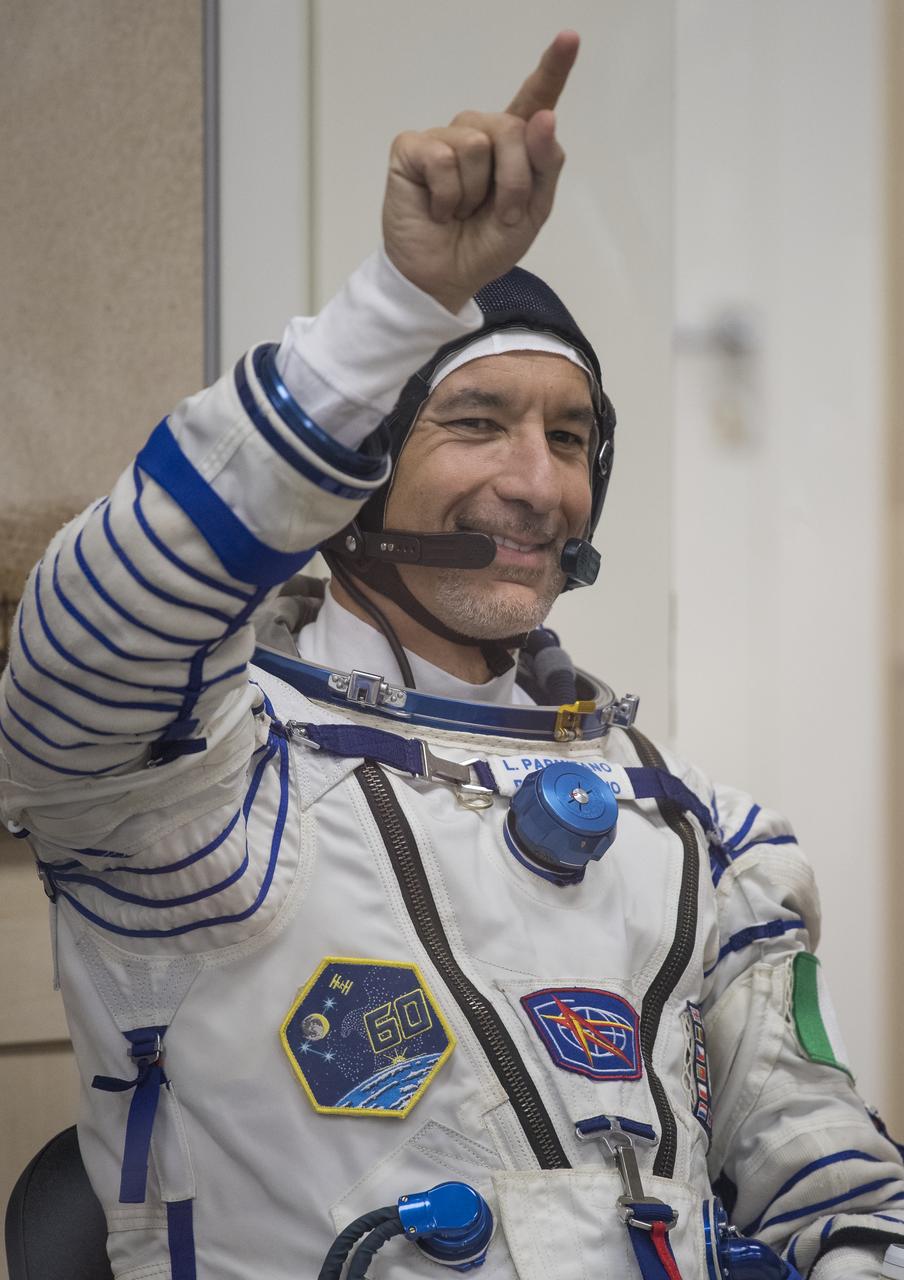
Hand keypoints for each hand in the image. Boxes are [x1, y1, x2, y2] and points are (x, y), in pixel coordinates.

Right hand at [382, 31, 578, 312]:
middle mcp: (479, 132)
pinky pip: (442, 158)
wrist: (445, 278)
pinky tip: (438, 210)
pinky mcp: (412, 149)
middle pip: (512, 129)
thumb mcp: (532, 212)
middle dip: (512, 181)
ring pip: (477, 143)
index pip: (535, 101)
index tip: (569, 38)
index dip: (552, 70)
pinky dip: (446, 195)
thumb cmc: (486, 245)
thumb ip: (544, 166)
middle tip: (494, 214)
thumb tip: (543, 117)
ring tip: (460, 211)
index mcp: (514, 146)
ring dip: (475, 193)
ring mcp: (444, 138)